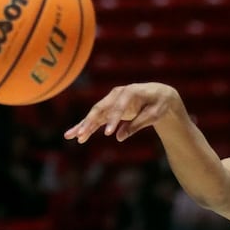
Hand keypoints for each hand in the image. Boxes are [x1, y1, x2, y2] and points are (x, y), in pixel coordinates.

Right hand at [64, 82, 182, 143]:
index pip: (119, 107)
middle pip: (100, 108)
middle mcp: (117, 94)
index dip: (113, 120)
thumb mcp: (154, 114)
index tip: (108, 134)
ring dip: (83, 125)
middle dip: (90, 122)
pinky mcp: (110, 109)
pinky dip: (88, 127)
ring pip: (94, 114)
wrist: (158, 94)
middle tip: (81, 134)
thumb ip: (138, 123)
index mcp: (130, 92)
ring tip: (70, 136)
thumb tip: (119, 137)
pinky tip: (78, 136)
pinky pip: (97, 119)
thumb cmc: (158, 103)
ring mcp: (111, 101)